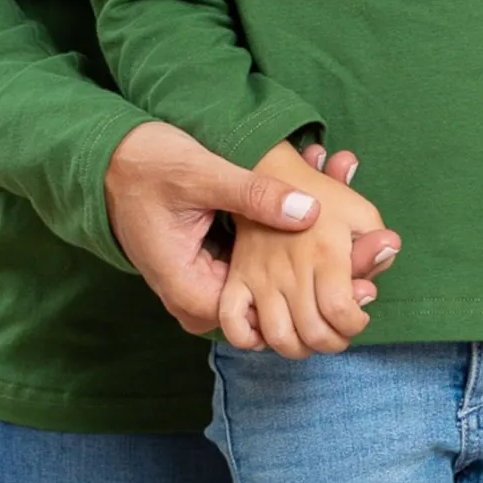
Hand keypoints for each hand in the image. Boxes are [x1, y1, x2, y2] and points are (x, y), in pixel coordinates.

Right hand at [105, 122, 400, 335]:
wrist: (108, 162)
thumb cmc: (147, 166)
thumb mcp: (202, 173)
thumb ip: (253, 195)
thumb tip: (308, 210)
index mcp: (196, 294)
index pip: (273, 320)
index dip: (321, 303)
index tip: (362, 284)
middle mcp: (200, 305)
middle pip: (277, 314)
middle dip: (324, 286)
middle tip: (375, 259)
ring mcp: (207, 294)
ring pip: (273, 298)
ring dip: (312, 270)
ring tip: (362, 239)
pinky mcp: (214, 276)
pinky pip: (261, 281)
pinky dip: (289, 258)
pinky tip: (322, 223)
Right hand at [219, 142, 394, 357]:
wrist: (266, 173)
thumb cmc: (320, 196)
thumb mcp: (359, 210)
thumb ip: (376, 241)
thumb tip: (388, 253)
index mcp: (323, 253)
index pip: (342, 312)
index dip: (355, 325)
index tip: (359, 316)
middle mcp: (290, 270)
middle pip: (313, 333)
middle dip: (334, 342)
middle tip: (339, 332)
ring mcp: (259, 278)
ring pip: (278, 337)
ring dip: (299, 349)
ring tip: (309, 338)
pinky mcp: (236, 280)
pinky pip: (233, 324)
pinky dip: (249, 339)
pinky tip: (266, 333)